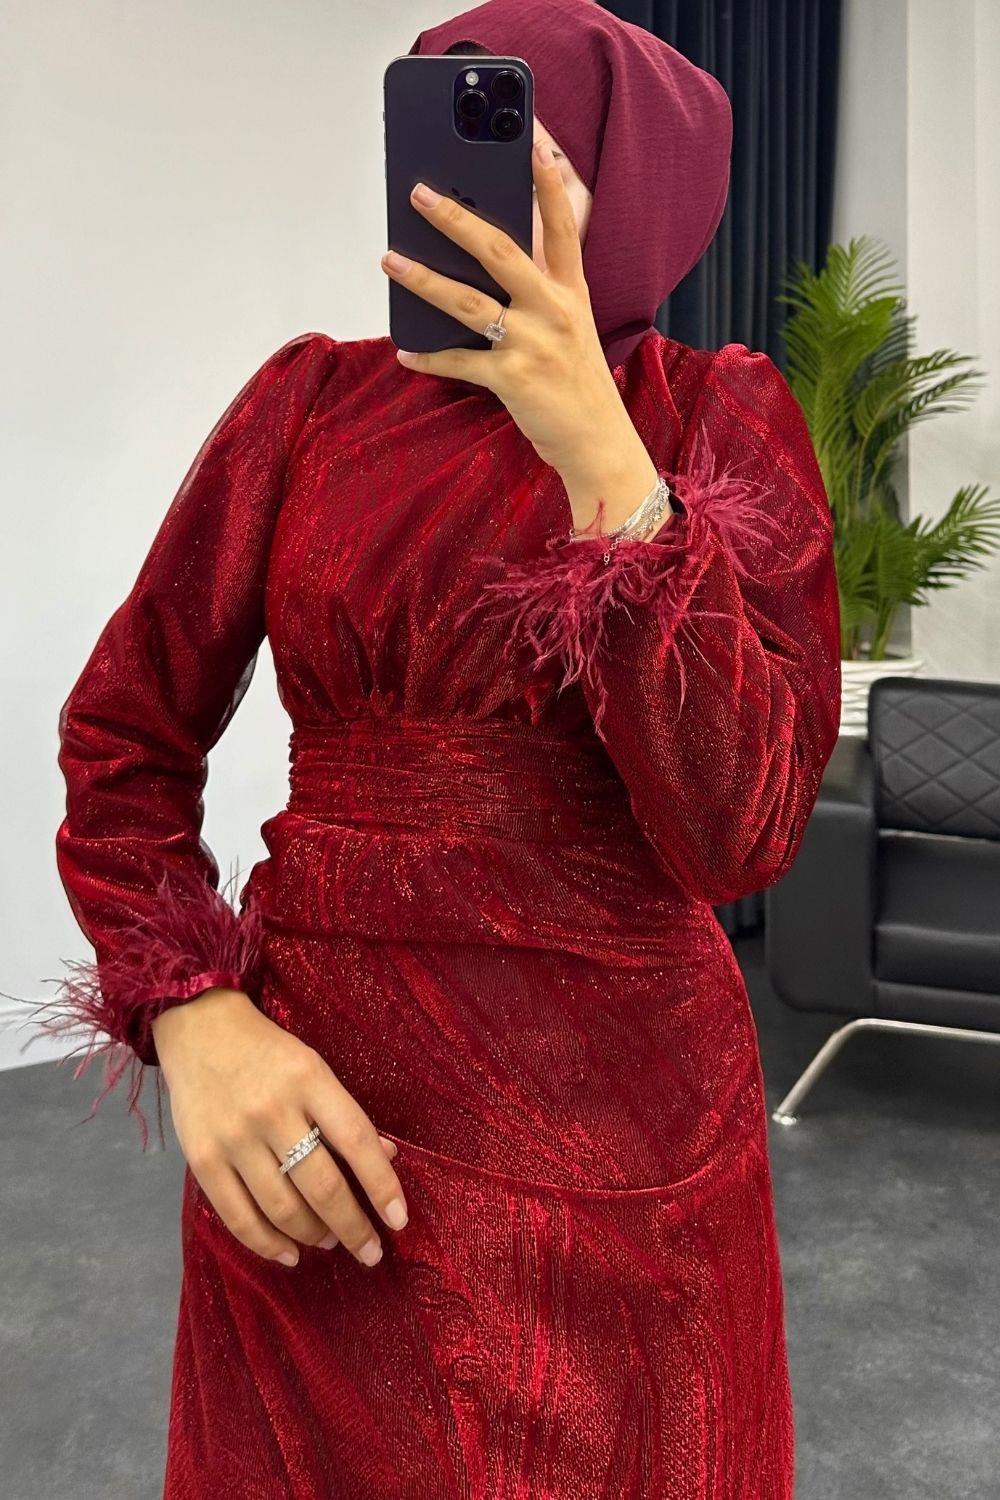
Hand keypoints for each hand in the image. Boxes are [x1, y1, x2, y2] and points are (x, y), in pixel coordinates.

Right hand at [151, 987, 406, 1268]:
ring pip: (283, 1208)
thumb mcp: (314, 1067)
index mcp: (309, 1079)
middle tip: (370, 1251)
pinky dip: (268, 1244)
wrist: (199, 1028)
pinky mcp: (202, 1159)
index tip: (399, 1219)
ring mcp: (234, 1137)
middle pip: (321, 1185)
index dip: (381, 1184)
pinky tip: (289, 1254)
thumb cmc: (268, 1052)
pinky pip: (238, 1217)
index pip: (356, 1140)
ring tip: (331, 1241)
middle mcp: (272, 1110)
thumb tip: (387, 1160)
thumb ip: (345, 1114)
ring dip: (314, 1235)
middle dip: (353, 1227)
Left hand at [380, 139, 651, 507]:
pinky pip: (460, 362)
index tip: (532, 140)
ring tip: (390, 260)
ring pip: (468, 301)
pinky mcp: (513, 380)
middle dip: (456, 218)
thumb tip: (492, 254)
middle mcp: (554, 311)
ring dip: (423, 279)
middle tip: (420, 194)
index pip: (564, 225)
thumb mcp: (574, 326)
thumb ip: (543, 289)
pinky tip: (406, 350)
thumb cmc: (579, 383)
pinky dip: (430, 356)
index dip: (548, 182)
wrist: (598, 444)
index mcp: (572, 292)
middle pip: (500, 250)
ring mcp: (533, 344)